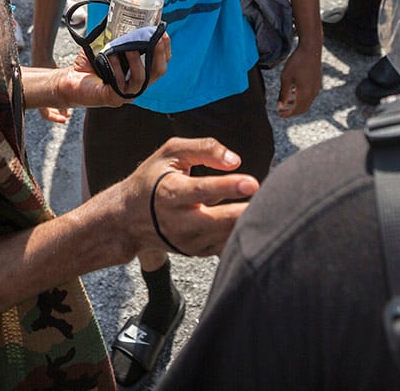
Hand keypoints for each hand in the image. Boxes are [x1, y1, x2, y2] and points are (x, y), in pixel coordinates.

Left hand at [36, 34, 169, 121]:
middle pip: (158, 71)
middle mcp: (136, 84)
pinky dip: (117, 69)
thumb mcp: (108, 46)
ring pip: (142, 79)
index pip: (160, 63)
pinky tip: (109, 57)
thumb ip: (117, 35)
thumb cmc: (89, 64)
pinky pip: (121, 85)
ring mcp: (126, 94)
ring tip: (129, 47)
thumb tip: (122, 13)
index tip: (162, 33)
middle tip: (155, 38)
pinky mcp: (113, 99)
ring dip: (137, 61)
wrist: (69, 80)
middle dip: (160, 54)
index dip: (165, 49)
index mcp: (139, 72)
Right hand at [115, 137, 258, 256]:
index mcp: (170, 192)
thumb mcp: (171, 152)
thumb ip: (204, 148)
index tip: (253, 183)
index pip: (202, 191)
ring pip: (224, 237)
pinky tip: (256, 219)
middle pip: (216, 222)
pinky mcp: (197, 252)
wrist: (128, 218)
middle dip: (244, 213)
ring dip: (247, 224)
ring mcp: (188, 241)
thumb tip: (234, 160)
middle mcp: (178, 221)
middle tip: (270, 200)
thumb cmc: (153, 179)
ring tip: (271, 208)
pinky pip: (225, 246)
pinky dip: (241, 235)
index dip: (228, 187)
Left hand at [276, 40, 321, 117]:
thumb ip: (283, 93)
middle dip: (292, 111)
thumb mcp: (286, 78)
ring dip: (297, 104)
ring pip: (307, 102)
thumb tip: (280, 106)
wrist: (311, 49)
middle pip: (303, 108)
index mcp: (305, 93)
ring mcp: (316, 87)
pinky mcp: (317, 82)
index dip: (287, 114)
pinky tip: (294, 92)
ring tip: (286, 102)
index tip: (279, 114)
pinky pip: (310, 95)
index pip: (296, 110)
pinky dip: (302, 98)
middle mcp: (313, 93)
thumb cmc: (297, 62)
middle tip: (282, 111)